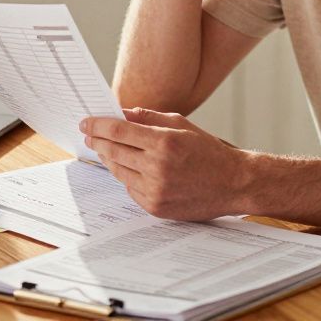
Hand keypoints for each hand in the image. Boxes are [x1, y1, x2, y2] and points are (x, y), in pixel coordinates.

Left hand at [80, 107, 247, 220]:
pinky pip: (130, 189)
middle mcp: (158, 167)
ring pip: (118, 171)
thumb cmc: (209, 151)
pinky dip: (126, 176)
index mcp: (164, 142)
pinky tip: (129, 168)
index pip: (118, 131)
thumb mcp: (181, 125)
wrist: (234, 184)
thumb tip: (120, 113)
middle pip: (113, 152)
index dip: (97, 125)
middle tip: (89, 134)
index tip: (86, 122)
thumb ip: (148, 118)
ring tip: (106, 149)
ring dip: (109, 159)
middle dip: (97, 141)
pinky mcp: (155, 207)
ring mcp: (156, 190)